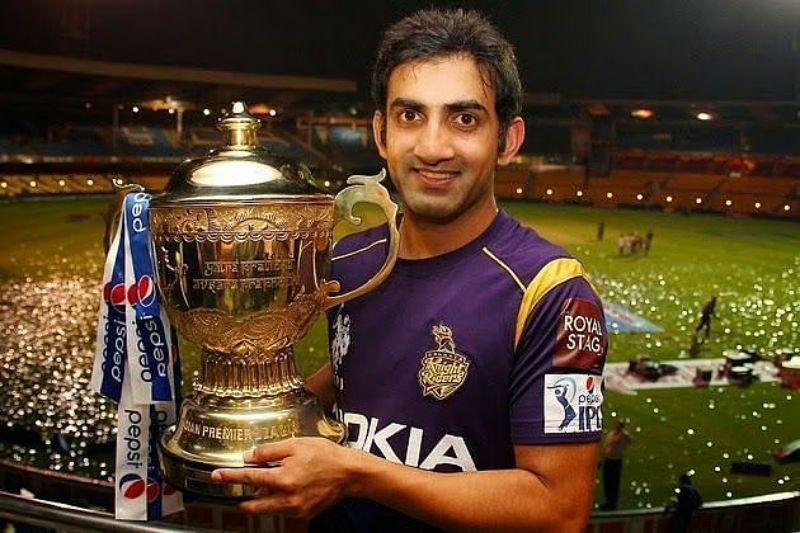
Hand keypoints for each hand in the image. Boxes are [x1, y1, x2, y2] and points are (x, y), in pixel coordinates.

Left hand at [211, 437, 358, 518]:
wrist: (350, 473)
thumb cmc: (326, 455)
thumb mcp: (296, 444)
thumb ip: (270, 450)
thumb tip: (250, 456)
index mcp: (283, 478)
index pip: (249, 477)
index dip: (231, 476)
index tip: (216, 476)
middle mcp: (287, 498)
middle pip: (254, 505)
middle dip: (244, 500)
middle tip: (238, 492)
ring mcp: (296, 509)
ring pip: (269, 509)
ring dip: (262, 499)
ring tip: (269, 484)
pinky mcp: (305, 514)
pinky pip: (284, 510)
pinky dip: (279, 501)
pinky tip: (287, 488)